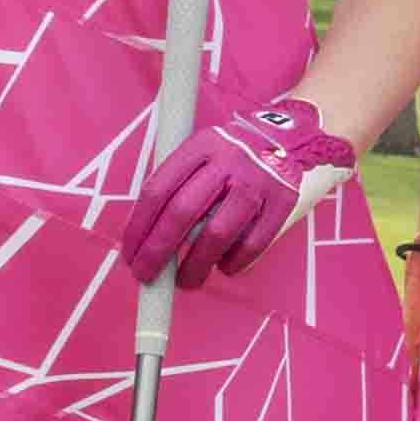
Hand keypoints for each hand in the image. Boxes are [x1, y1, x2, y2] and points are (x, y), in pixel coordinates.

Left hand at [120, 103, 355, 284]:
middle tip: (146, 277)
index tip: (130, 254)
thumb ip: (177, 186)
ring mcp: (257, 181)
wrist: (289, 139)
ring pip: (216, 234)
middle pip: (181, 213)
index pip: (157, 190)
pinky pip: (252, 245)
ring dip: (194, 266)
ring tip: (185, 282)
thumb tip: (144, 240)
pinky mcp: (282, 202)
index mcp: (201, 145)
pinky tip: (222, 266)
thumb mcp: (202, 152)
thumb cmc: (231, 156)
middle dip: (158, 252)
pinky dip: (232, 263)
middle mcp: (228, 160)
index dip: (138, 227)